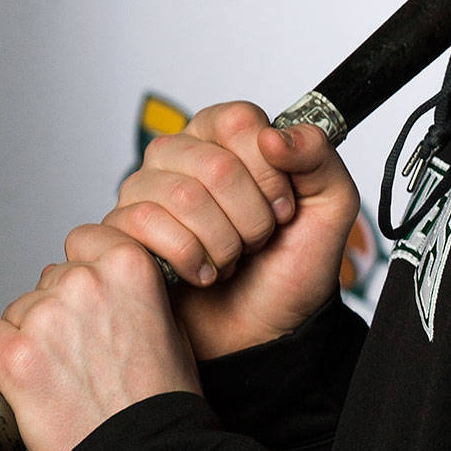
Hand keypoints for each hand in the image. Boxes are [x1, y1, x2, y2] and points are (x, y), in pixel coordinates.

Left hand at [0, 241, 199, 450]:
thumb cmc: (162, 398)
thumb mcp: (168, 323)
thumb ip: (134, 292)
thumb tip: (106, 287)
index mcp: (129, 266)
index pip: (86, 238)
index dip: (86, 266)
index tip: (89, 290)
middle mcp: (84, 282)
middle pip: (50, 278)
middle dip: (60, 307)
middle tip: (80, 349)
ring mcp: (45, 316)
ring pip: (20, 309)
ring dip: (32, 334)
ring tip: (61, 373)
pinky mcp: (13, 354)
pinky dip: (1, 356)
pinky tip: (28, 378)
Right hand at [98, 102, 358, 360]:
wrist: (264, 330)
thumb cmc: (291, 267)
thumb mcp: (330, 207)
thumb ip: (318, 157)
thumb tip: (275, 135)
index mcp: (227, 138)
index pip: (238, 121)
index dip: (269, 170)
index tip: (284, 207)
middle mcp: (180, 155)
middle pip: (214, 164)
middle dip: (251, 216)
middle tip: (258, 241)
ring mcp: (144, 190)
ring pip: (181, 195)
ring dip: (223, 241)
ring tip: (232, 258)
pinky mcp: (119, 229)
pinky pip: (143, 223)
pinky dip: (188, 257)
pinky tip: (202, 273)